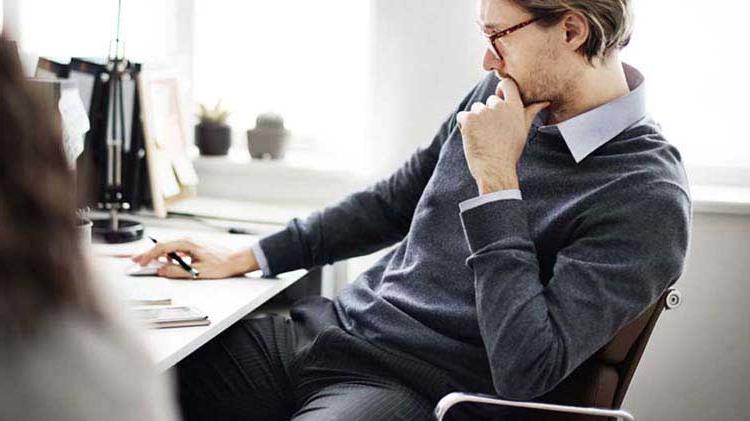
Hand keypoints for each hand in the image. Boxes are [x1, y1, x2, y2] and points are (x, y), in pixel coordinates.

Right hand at [131, 239, 258, 278]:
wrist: (236, 260)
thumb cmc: (221, 264)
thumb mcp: (197, 272)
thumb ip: (177, 272)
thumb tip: (162, 271)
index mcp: (188, 243)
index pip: (162, 247)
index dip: (149, 255)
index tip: (140, 262)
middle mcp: (188, 241)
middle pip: (163, 246)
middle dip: (149, 254)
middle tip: (136, 260)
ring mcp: (191, 243)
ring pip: (169, 248)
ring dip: (159, 256)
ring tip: (149, 264)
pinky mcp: (194, 247)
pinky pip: (177, 250)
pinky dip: (169, 256)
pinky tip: (167, 263)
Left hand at [456, 78, 548, 193]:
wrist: (495, 169)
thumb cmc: (510, 152)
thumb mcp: (523, 130)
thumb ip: (530, 112)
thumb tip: (544, 102)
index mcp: (514, 107)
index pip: (507, 84)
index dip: (501, 90)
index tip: (500, 101)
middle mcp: (499, 106)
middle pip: (490, 101)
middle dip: (489, 114)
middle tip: (493, 133)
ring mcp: (482, 112)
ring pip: (476, 108)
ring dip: (476, 120)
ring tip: (483, 137)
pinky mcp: (468, 119)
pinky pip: (462, 116)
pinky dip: (464, 126)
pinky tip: (473, 138)